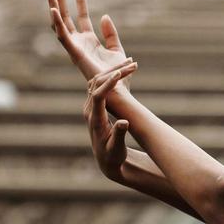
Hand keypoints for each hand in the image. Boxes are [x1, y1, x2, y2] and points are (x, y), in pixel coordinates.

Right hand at [46, 0, 129, 80]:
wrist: (117, 88)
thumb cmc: (118, 75)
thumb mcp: (117, 49)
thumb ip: (111, 33)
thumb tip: (104, 16)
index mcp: (88, 41)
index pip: (81, 17)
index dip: (79, 2)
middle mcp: (78, 43)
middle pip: (65, 16)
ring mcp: (74, 47)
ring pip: (59, 22)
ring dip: (54, 4)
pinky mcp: (74, 53)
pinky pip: (62, 35)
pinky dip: (57, 22)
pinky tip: (53, 8)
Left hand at [85, 58, 137, 181]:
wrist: (105, 159)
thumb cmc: (113, 155)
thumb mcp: (117, 147)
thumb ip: (119, 134)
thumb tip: (124, 122)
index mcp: (95, 119)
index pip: (98, 95)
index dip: (108, 84)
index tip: (120, 73)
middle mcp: (90, 110)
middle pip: (97, 83)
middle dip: (115, 72)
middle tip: (133, 64)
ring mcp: (91, 106)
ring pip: (99, 81)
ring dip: (115, 71)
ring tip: (132, 64)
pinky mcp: (95, 104)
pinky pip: (101, 85)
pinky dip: (114, 76)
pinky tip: (126, 71)